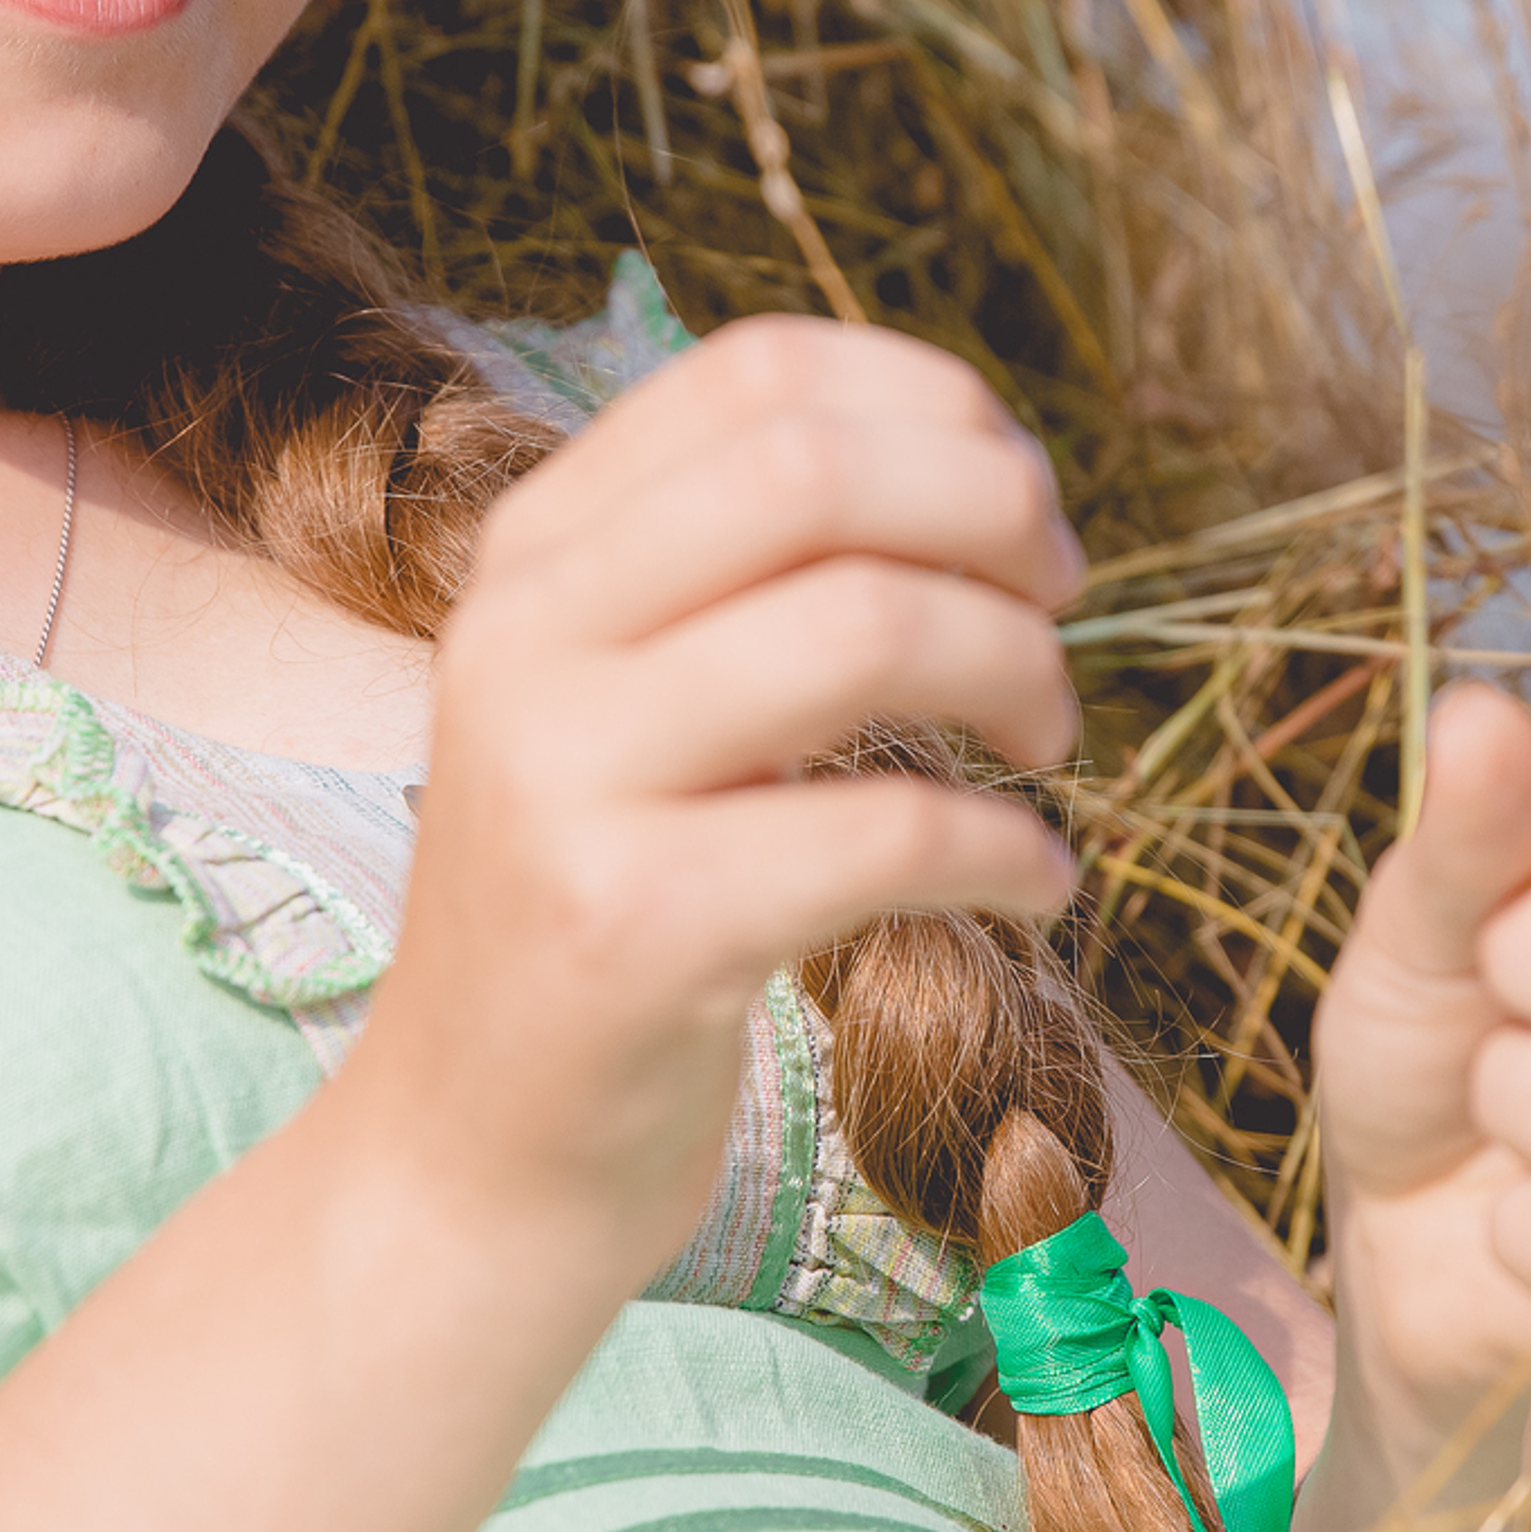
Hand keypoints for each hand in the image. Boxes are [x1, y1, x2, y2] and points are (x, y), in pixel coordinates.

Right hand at [342, 318, 1083, 1279]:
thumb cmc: (613, 913)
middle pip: (815, 468)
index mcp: (534, 554)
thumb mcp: (632, 705)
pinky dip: (1010, 846)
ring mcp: (566, 781)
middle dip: (993, 514)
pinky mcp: (633, 931)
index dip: (934, 407)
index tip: (1018, 502)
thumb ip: (746, 578)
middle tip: (1060, 607)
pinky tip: (1035, 884)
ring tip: (1050, 745)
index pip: (758, 370)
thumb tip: (988, 469)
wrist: (470, 1160)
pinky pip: (888, 833)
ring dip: (1020, 670)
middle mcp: (525, 638)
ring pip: (866, 625)